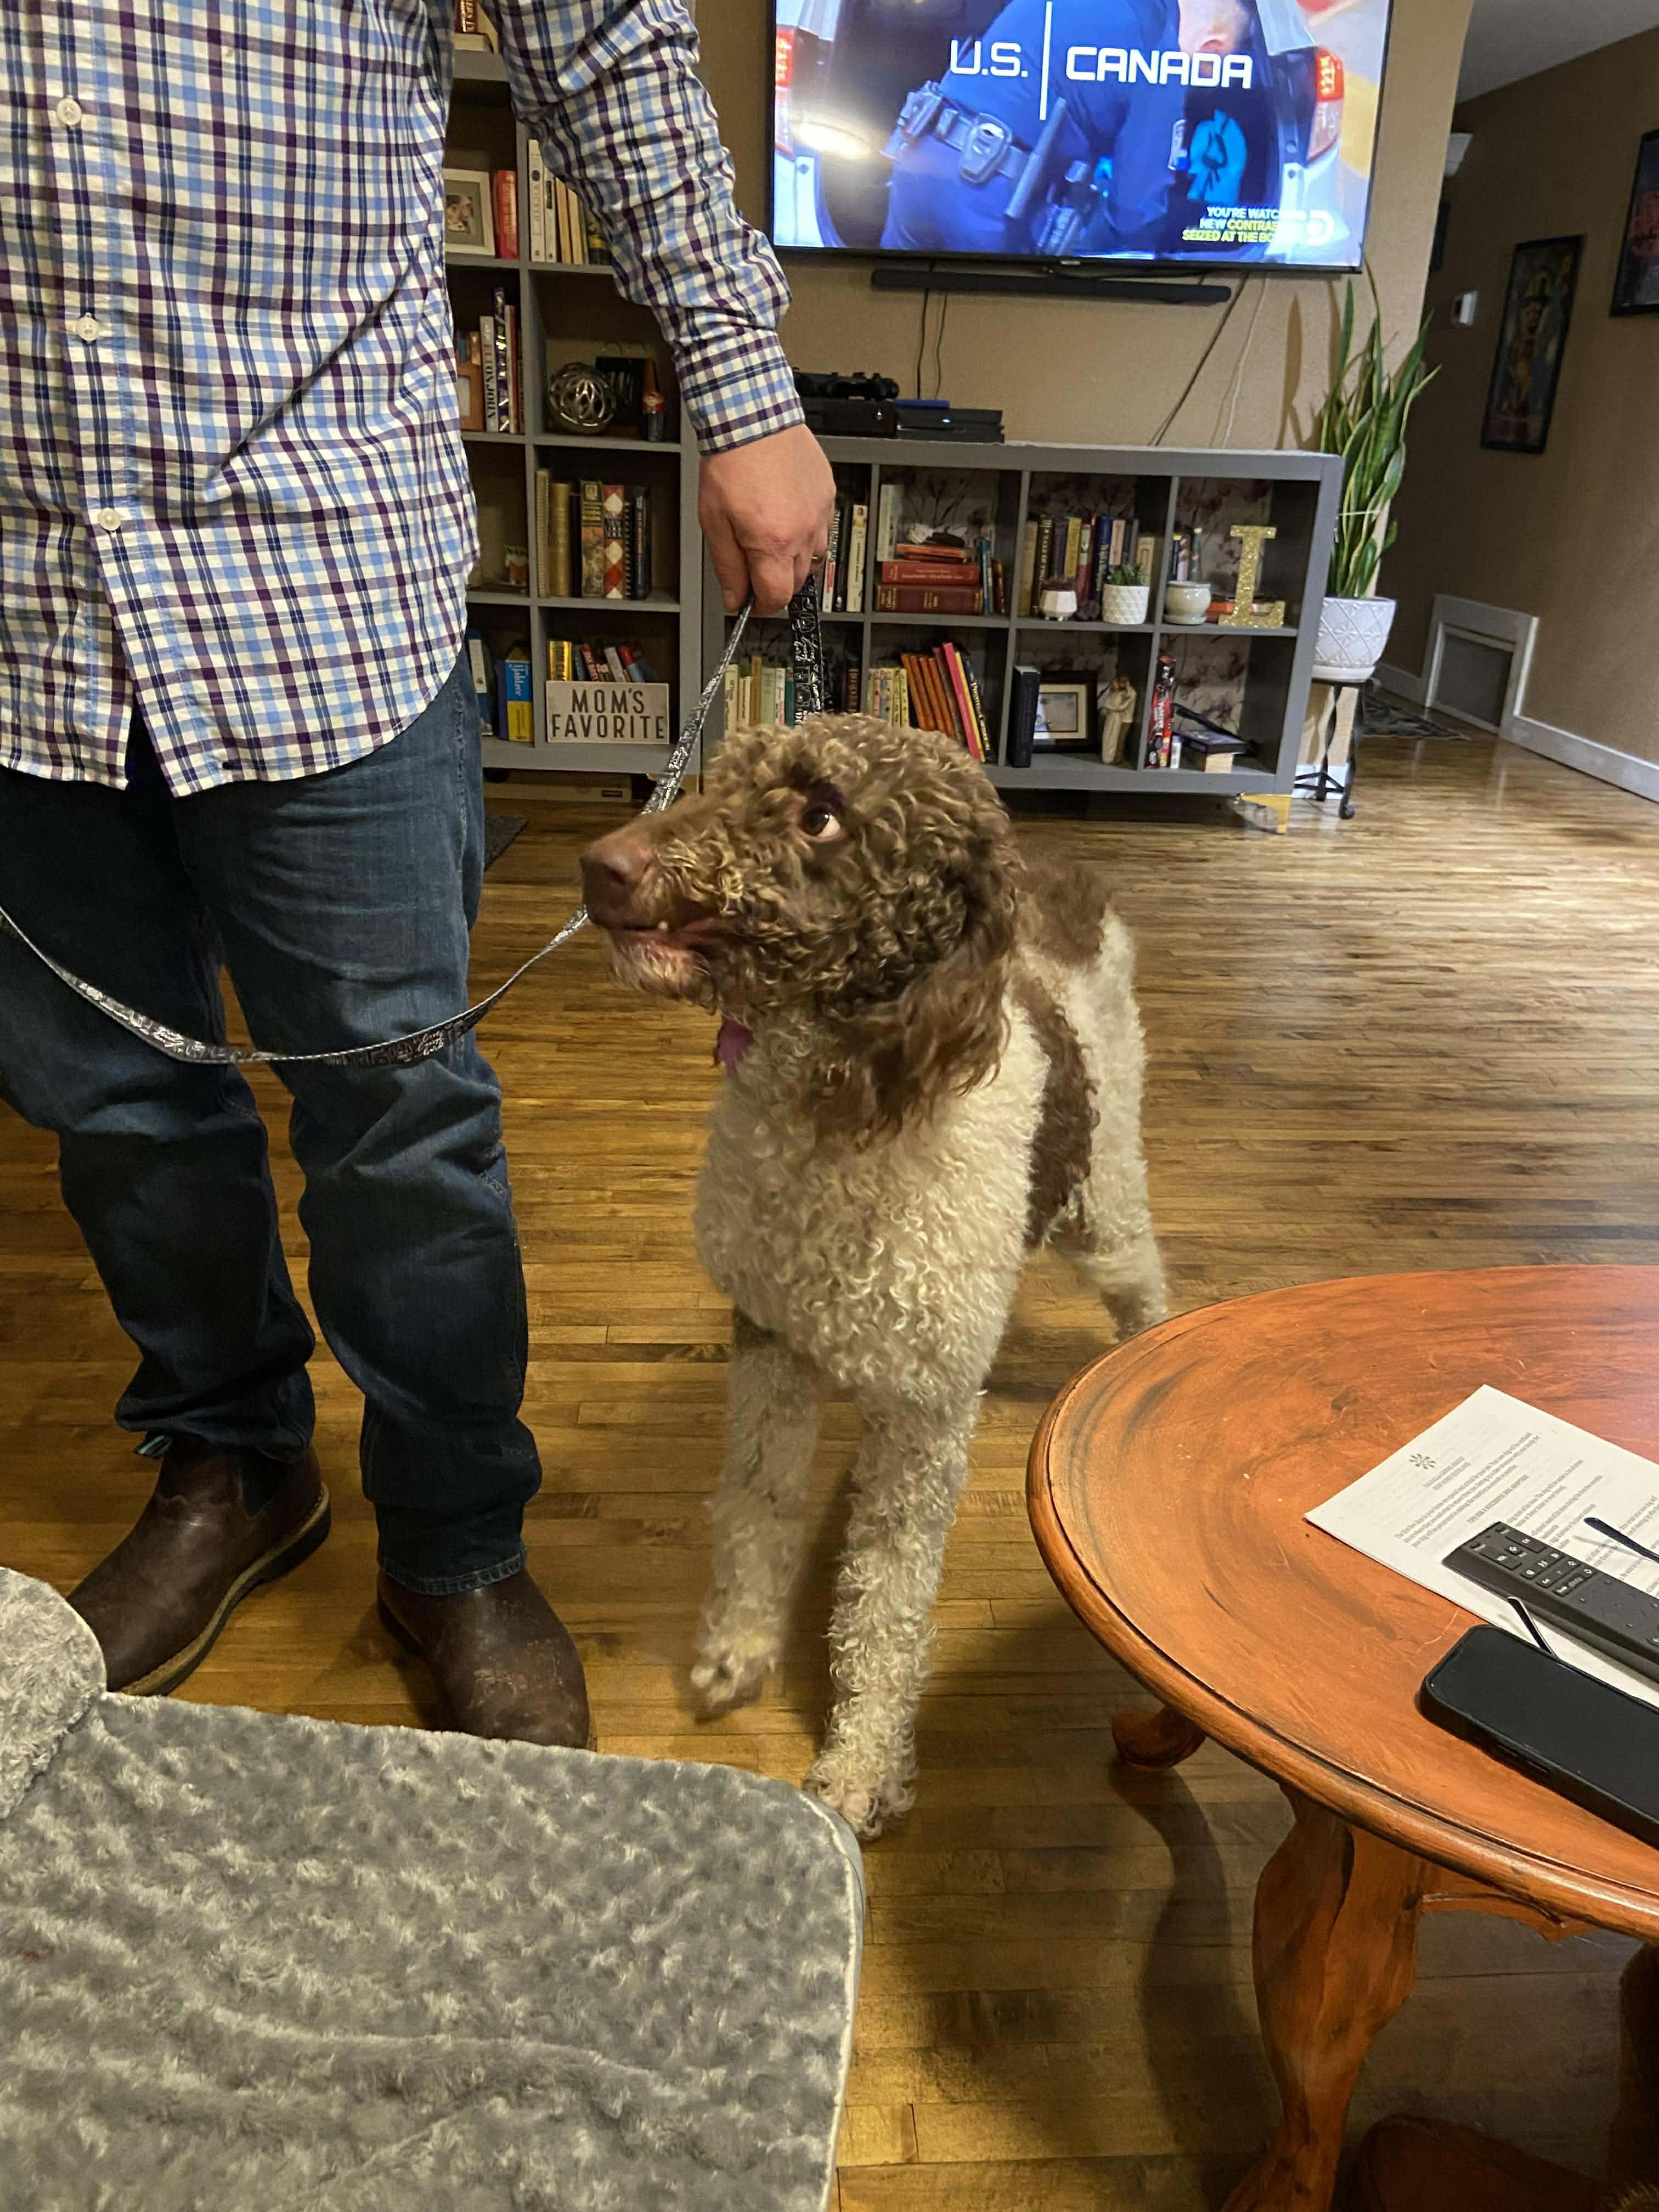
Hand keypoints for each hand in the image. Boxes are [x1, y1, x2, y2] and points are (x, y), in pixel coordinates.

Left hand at [699, 424, 834, 616]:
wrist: (752, 417)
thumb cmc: (731, 462)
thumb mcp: (713, 522)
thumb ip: (727, 566)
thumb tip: (735, 598)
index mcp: (773, 543)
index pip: (776, 597)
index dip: (762, 605)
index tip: (751, 602)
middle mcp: (802, 532)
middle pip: (796, 582)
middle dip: (775, 582)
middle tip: (754, 568)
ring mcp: (818, 513)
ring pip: (813, 557)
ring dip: (793, 560)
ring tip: (772, 539)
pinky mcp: (826, 494)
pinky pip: (821, 528)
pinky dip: (805, 532)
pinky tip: (786, 516)